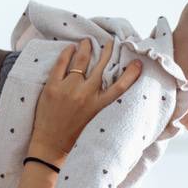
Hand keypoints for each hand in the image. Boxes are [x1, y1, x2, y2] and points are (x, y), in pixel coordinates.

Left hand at [28, 39, 141, 166]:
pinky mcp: (52, 87)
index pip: (120, 86)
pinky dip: (67, 53)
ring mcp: (68, 89)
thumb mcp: (95, 121)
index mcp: (99, 106)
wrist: (50, 146)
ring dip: (86, 48)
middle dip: (107, 51)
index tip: (137, 62)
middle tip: (110, 42)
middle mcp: (86, 96)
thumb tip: (109, 88)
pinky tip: (70, 48)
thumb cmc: (74, 136)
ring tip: (88, 41)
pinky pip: (61, 64)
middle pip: (101, 67)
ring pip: (81, 61)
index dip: (131, 73)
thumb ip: (102, 104)